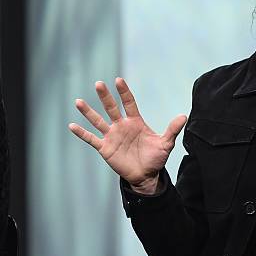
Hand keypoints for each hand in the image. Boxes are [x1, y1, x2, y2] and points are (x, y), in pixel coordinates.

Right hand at [68, 77, 186, 193]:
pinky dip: (82, 133)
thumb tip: (184, 116)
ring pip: (98, 121)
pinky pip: (91, 139)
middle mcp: (122, 126)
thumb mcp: (166, 143)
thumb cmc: (156, 158)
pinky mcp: (105, 148)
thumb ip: (172, 130)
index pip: (129, 103)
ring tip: (78, 101)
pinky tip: (72, 125)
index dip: (124, 92)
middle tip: (99, 84)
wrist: (146, 175)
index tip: (118, 80)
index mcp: (136, 122)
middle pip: (112, 108)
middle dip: (105, 96)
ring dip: (88, 112)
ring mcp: (112, 136)